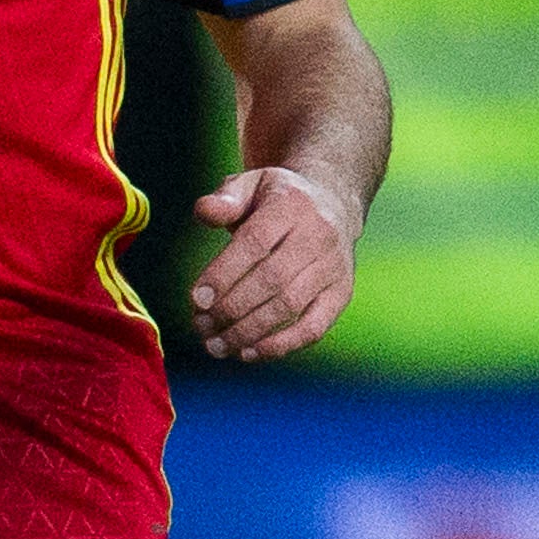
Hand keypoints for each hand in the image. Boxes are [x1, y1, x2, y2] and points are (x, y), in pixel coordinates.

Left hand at [189, 164, 358, 361]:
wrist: (332, 201)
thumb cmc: (276, 199)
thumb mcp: (250, 184)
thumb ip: (224, 198)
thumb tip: (204, 211)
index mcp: (292, 206)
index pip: (256, 243)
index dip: (225, 274)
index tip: (197, 299)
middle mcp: (319, 236)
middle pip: (272, 280)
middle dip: (231, 308)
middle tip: (200, 326)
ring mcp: (334, 267)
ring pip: (290, 306)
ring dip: (249, 332)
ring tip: (215, 345)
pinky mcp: (342, 292)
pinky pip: (315, 326)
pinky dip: (281, 345)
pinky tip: (248, 354)